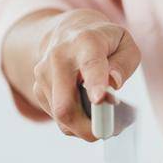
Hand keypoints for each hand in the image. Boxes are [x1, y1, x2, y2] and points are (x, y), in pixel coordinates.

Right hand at [32, 9, 139, 142]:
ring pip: (60, 116)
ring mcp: (43, 74)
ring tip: (103, 120)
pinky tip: (87, 113)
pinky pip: (57, 118)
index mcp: (86, 41)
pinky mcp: (37, 89)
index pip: (90, 63)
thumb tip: (112, 84)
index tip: (99, 100)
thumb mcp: (125, 44)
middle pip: (65, 103)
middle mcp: (59, 56)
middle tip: (108, 132)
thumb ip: (124, 63)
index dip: (95, 82)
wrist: (69, 31)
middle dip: (87, 126)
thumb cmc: (104, 42)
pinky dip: (74, 123)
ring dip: (83, 127)